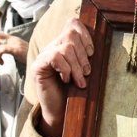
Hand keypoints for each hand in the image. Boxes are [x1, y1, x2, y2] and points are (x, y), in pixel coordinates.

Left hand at [0, 32, 27, 64]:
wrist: (40, 60)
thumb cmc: (30, 58)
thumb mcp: (20, 50)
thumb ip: (13, 49)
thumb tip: (3, 51)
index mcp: (14, 39)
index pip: (0, 34)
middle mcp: (14, 40)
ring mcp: (15, 44)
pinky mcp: (15, 50)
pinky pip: (2, 50)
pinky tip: (2, 63)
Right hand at [27, 18, 92, 136]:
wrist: (60, 113)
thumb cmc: (74, 92)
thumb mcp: (84, 70)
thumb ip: (87, 55)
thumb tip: (99, 45)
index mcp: (64, 45)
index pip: (72, 23)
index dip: (85, 35)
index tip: (92, 53)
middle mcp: (52, 47)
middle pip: (71, 34)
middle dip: (83, 55)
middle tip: (87, 72)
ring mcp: (43, 56)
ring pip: (65, 47)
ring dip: (77, 66)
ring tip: (80, 81)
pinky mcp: (37, 66)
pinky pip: (55, 57)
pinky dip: (65, 69)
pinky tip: (66, 80)